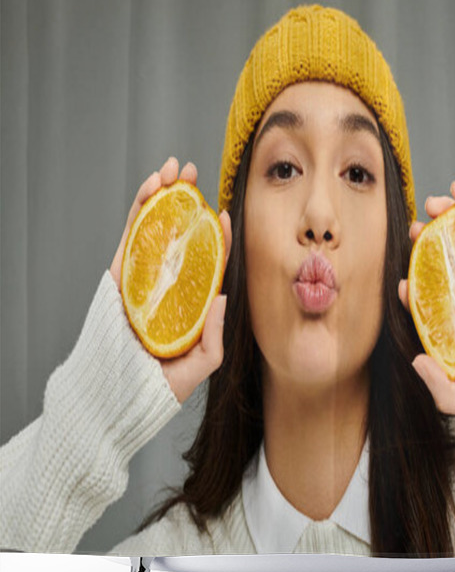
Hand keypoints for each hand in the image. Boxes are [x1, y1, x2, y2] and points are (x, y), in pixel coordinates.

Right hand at [109, 156, 232, 404]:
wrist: (114, 401)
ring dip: (162, 195)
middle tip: (193, 172)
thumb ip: (214, 335)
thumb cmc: (158, 387)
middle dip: (185, 200)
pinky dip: (139, 212)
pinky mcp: (118, 277)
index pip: (207, 259)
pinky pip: (130, 238)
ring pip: (153, 227)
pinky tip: (151, 190)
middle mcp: (166, 283)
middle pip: (178, 233)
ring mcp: (141, 277)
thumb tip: (222, 295)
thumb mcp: (201, 364)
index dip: (216, 234)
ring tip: (172, 170)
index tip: (225, 212)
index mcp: (188, 299)